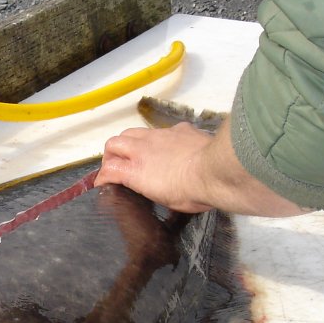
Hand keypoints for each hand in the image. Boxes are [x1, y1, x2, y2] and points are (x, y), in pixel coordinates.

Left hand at [97, 119, 307, 217]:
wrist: (213, 171)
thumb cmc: (221, 171)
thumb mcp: (215, 159)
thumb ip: (210, 160)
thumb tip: (217, 171)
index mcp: (181, 136)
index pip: (159, 135)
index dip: (150, 145)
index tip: (152, 157)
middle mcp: (159, 138)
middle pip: (131, 135)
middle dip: (124, 147)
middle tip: (124, 163)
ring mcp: (143, 152)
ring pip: (115, 145)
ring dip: (111, 158)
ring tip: (111, 173)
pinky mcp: (134, 171)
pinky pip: (109, 170)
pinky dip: (103, 178)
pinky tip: (102, 187)